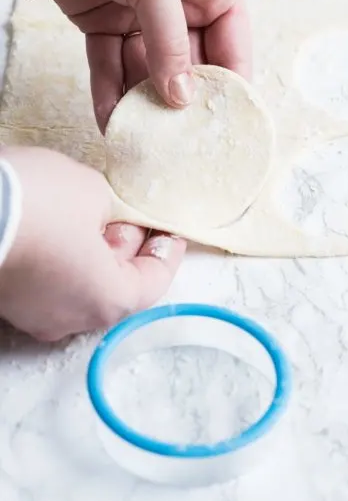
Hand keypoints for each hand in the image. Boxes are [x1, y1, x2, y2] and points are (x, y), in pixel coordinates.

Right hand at [0, 147, 185, 342]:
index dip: (166, 251)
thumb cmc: (35, 203)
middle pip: (116, 286)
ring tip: (97, 212)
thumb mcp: (92, 191)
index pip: (153, 283)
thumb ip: (111, 208)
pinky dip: (63, 256)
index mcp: (106, 300)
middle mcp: (70, 318)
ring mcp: (34, 313)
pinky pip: (47, 281)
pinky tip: (61, 222)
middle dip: (129, 247)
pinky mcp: (7, 299)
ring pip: (79, 285)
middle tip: (133, 214)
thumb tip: (104, 213)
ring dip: (95, 251)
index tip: (169, 230)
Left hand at [3, 0, 250, 130]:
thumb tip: (183, 98)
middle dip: (181, 105)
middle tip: (178, 147)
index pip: (232, 49)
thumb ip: (169, 42)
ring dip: (143, 106)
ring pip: (148, 74)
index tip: (223, 131)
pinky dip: (110, 93)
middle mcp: (184, 8)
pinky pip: (112, 66)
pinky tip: (111, 123)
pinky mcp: (106, 25)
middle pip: (190, 69)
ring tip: (142, 143)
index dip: (229, 90)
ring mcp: (144, 18)